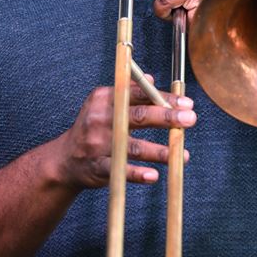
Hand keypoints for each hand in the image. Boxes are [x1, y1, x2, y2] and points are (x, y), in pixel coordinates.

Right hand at [56, 81, 195, 189]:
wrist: (65, 159)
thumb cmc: (94, 127)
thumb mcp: (105, 104)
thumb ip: (129, 92)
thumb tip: (152, 80)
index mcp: (103, 98)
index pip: (138, 94)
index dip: (163, 98)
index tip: (186, 102)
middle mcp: (99, 118)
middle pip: (138, 116)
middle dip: (167, 117)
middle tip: (191, 119)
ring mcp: (96, 144)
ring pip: (133, 147)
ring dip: (160, 151)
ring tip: (183, 153)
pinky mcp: (96, 167)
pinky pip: (120, 171)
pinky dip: (137, 174)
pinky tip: (154, 175)